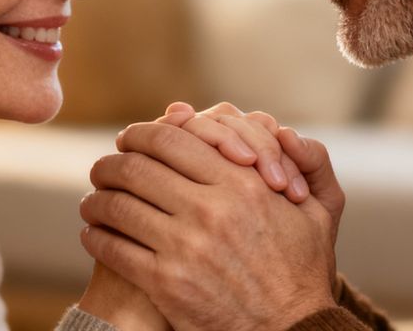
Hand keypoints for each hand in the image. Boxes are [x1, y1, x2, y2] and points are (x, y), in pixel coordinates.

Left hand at [79, 122, 339, 330]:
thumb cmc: (303, 270)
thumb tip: (282, 130)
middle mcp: (210, 209)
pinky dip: (96, 236)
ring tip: (94, 202)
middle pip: (136, 167)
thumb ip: (309, 162)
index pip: (172, 139)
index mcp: (242, 183)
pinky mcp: (166, 283)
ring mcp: (185, 246)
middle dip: (110, 164)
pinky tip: (93, 234)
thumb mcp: (319, 212)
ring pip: (118, 205)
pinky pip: (114, 247)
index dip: (141, 135)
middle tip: (102, 169)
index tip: (128, 140)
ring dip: (97, 200)